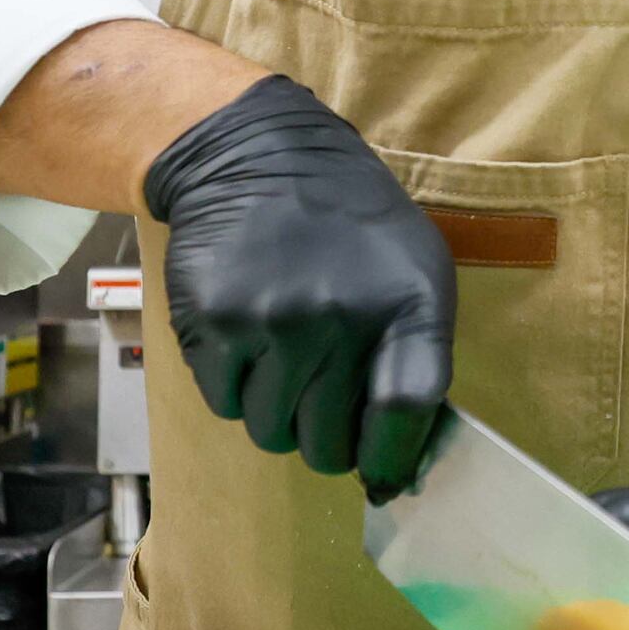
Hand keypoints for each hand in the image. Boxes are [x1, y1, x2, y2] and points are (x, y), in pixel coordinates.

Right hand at [143, 74, 451, 497]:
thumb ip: (418, 361)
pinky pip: (224, 404)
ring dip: (278, 414)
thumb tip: (397, 468)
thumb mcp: (417, 271)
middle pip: (329, 445)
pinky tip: (248, 336)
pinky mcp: (210, 322)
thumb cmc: (354, 228)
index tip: (383, 474)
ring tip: (285, 357)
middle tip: (323, 397)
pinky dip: (236, 388)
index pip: (405, 412)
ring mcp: (270, 321)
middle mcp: (340, 316)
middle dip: (327, 438)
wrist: (258, 156)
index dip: (393, 458)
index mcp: (409, 303)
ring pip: (271, 434)